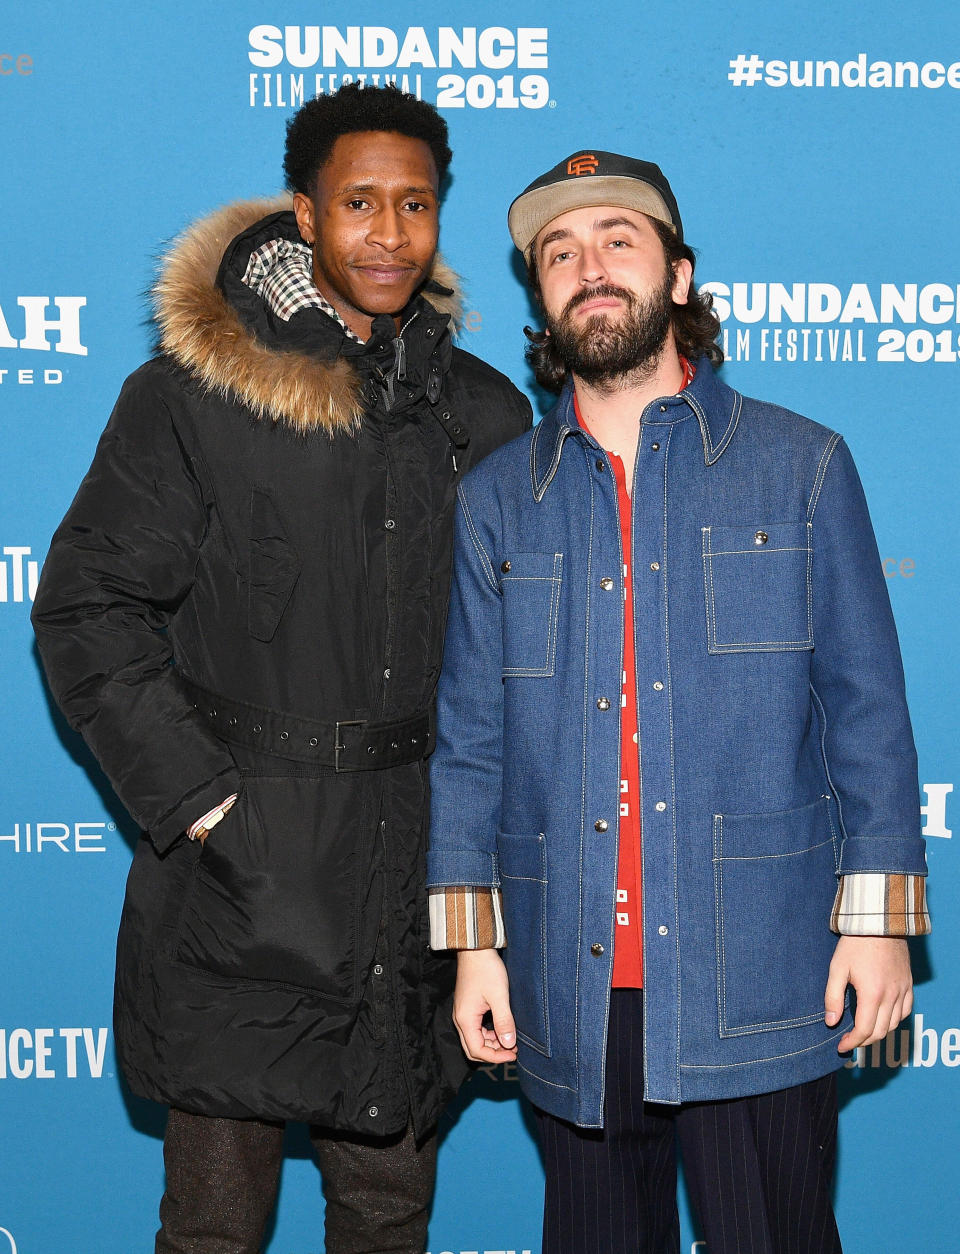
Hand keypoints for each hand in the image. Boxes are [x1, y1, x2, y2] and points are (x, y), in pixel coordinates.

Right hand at [454, 949, 517, 1062]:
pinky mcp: (468, 1008)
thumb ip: (504, 1021)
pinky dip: (489, 1033)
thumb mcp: (499, 996)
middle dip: (493, 1053)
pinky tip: (502, 1028)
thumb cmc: (486, 970)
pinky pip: (476, 1029)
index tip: (513, 1054)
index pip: (477, 1050)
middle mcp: (460, 1019)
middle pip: (473, 1049)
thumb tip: (509, 1044)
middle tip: (513, 1050)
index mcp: (465, 1019)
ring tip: (511, 1039)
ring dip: (492, 1043)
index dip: (496, 1057)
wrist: (476, 950)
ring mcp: (463, 1013)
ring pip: (475, 1039)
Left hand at [824, 935, 912, 1051]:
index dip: (852, 1042)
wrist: (879, 923)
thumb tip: (831, 1022)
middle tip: (849, 1042)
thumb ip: (833, 997)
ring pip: (894, 1024)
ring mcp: (902, 990)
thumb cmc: (855, 944)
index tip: (841, 1047)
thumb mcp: (837, 968)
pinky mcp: (909, 984)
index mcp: (872, 994)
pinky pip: (906, 1011)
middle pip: (880, 1031)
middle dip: (863, 1041)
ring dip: (879, 1033)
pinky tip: (883, 1018)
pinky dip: (894, 1020)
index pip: (864, 1030)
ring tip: (863, 1033)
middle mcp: (891, 996)